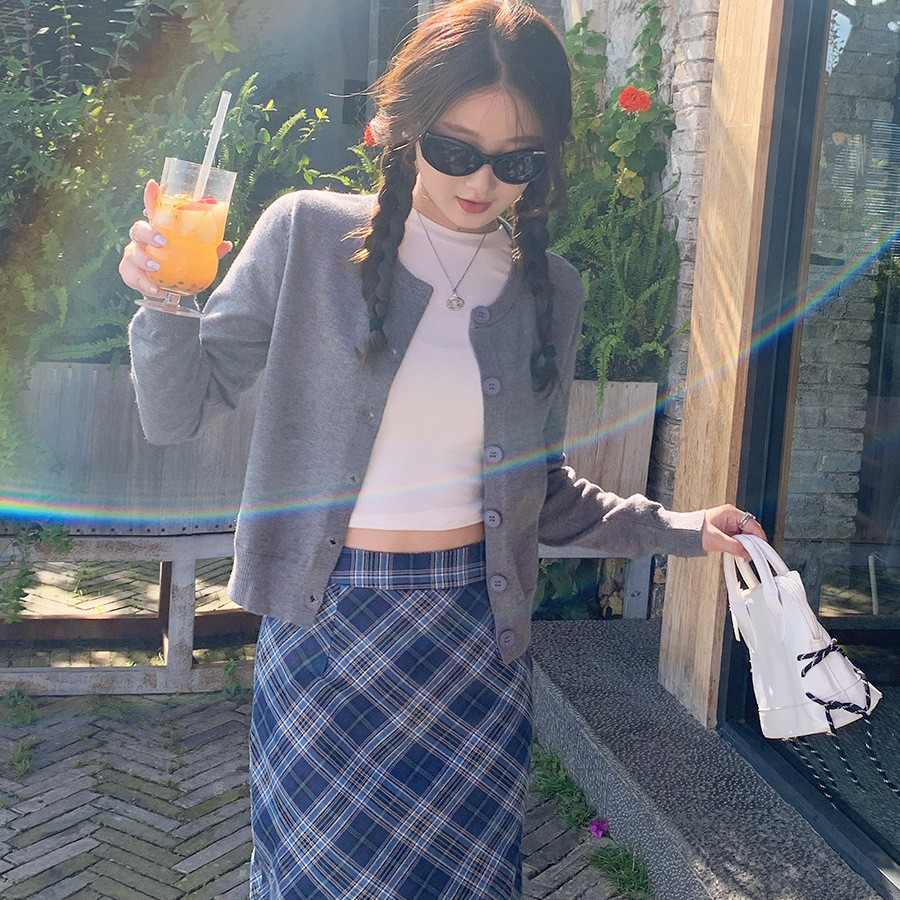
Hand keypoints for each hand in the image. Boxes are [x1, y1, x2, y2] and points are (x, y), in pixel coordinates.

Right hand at [118, 180, 233, 298]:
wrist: (165, 288)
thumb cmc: (178, 264)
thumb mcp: (194, 256)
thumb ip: (208, 249)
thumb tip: (226, 243)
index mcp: (158, 230)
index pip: (153, 210)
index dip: (152, 196)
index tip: (154, 184)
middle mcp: (142, 240)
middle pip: (138, 229)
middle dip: (148, 233)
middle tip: (163, 242)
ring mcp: (133, 256)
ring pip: (132, 253)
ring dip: (144, 259)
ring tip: (156, 267)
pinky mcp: (129, 273)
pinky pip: (132, 276)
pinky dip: (144, 283)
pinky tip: (155, 289)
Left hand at [700, 504, 767, 559]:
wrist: (683, 534)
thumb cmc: (695, 531)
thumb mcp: (716, 539)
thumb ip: (733, 546)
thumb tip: (746, 552)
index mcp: (730, 513)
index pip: (752, 524)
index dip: (758, 537)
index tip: (761, 548)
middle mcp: (731, 517)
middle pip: (750, 530)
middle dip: (752, 542)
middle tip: (751, 552)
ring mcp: (729, 524)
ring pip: (745, 536)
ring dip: (745, 545)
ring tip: (742, 553)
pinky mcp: (726, 532)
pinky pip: (738, 539)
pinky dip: (739, 546)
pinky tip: (737, 551)